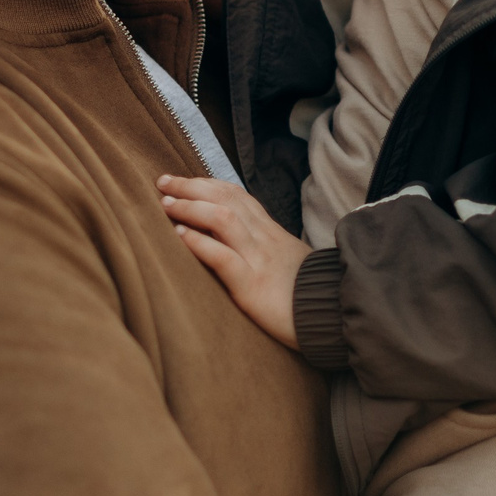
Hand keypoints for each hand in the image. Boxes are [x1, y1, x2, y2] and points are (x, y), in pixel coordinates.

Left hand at [159, 175, 309, 348]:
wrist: (333, 316)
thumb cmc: (308, 294)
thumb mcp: (287, 260)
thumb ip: (265, 246)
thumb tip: (238, 241)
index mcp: (271, 232)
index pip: (236, 195)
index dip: (207, 183)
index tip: (181, 179)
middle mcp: (264, 238)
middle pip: (225, 198)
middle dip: (190, 187)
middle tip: (162, 181)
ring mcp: (259, 259)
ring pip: (223, 219)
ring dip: (190, 207)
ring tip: (165, 203)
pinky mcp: (253, 286)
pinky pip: (224, 258)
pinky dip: (200, 244)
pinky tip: (180, 236)